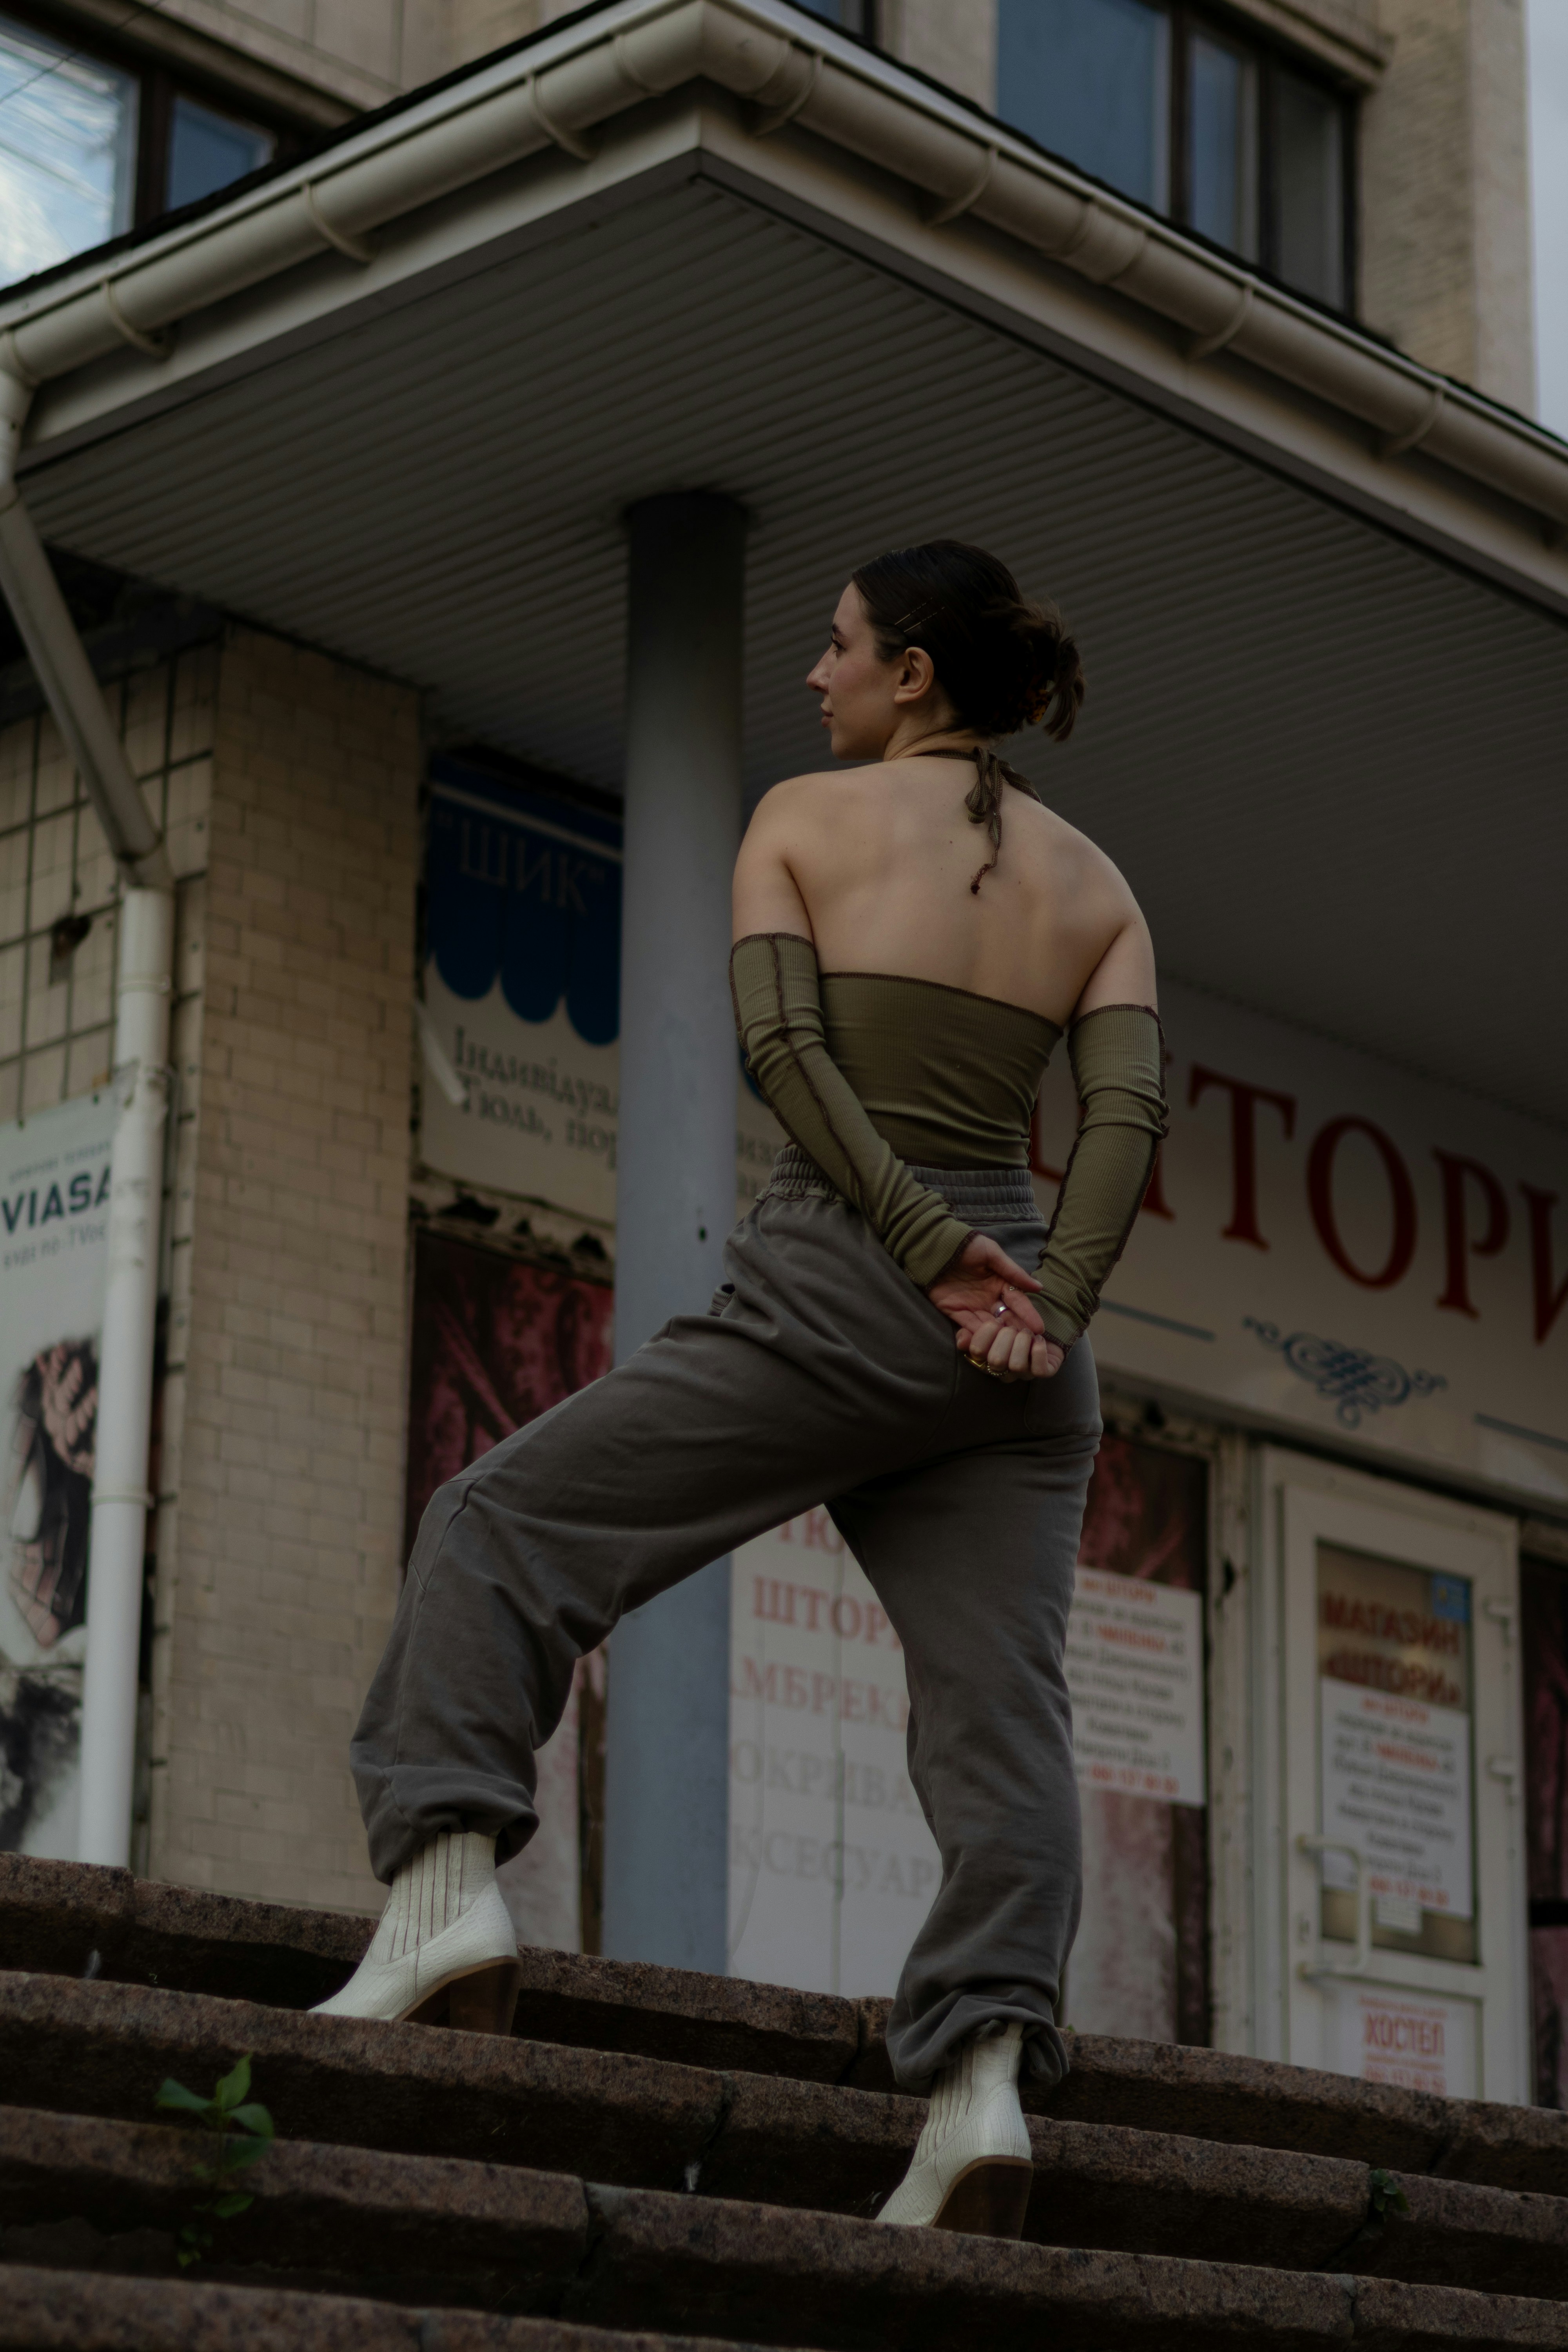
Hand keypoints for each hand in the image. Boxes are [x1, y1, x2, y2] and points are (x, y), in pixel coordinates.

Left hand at [926, 1234, 1065, 1381]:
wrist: (935, 1247)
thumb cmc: (966, 1245)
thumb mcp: (992, 1254)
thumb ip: (1013, 1272)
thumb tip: (1038, 1287)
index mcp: (1000, 1283)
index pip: (1018, 1302)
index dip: (1028, 1314)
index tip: (1039, 1329)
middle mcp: (989, 1298)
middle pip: (1005, 1318)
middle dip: (1015, 1331)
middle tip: (1026, 1346)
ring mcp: (972, 1306)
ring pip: (988, 1326)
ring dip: (996, 1337)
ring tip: (1006, 1349)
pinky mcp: (955, 1311)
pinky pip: (967, 1327)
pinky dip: (974, 1336)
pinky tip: (984, 1345)